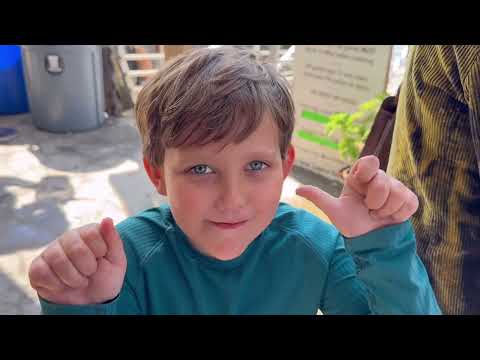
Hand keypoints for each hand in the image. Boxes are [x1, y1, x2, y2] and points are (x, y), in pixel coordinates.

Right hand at [28, 218, 126, 304]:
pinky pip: (41, 272)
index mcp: (88, 232)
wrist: (91, 300)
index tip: (102, 259)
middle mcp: (68, 237)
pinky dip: (57, 285)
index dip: (100, 251)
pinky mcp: (37, 267)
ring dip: (74, 279)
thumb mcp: (117, 260)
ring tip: (79, 281)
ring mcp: (51, 251)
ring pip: (58, 260)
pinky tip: (64, 285)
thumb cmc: (105, 277)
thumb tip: (107, 219)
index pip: (92, 234)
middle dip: (88, 268)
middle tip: (90, 273)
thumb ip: (113, 240)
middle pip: (76, 248)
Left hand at [296, 155, 418, 237]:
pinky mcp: (409, 199)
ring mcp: (396, 188)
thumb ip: (318, 197)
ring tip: (378, 214)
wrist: (371, 240)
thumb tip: (297, 188)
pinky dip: (397, 214)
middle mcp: (379, 178)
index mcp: (361, 177)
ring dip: (385, 210)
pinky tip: (390, 217)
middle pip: (382, 180)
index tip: (360, 184)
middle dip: (373, 201)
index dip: (367, 172)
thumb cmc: (352, 222)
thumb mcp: (335, 211)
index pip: (369, 161)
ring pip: (397, 192)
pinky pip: (408, 202)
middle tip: (368, 209)